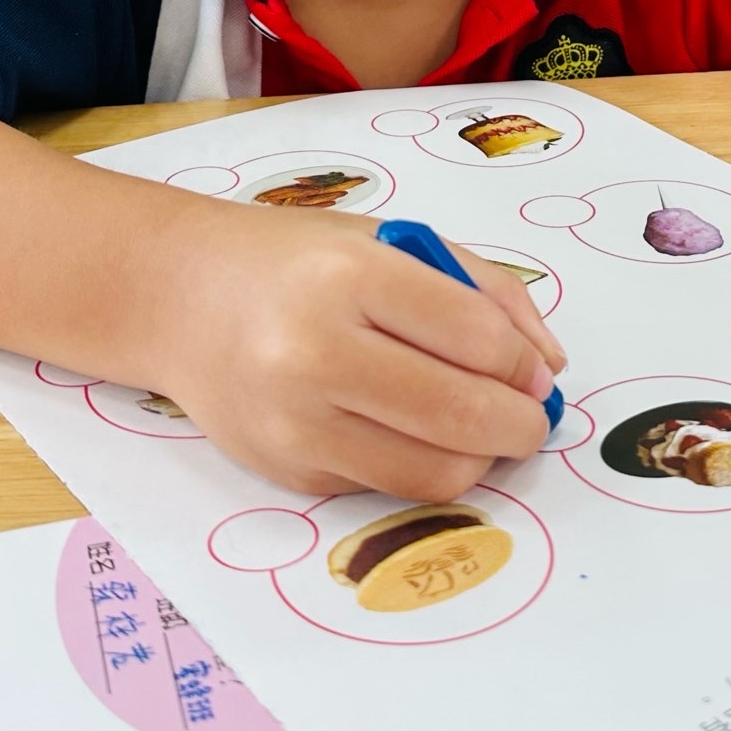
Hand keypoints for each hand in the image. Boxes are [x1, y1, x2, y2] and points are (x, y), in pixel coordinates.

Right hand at [159, 208, 565, 498]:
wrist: (180, 298)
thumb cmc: (296, 261)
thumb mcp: (391, 242)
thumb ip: (484, 291)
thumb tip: (550, 368)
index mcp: (348, 275)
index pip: (477, 338)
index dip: (524, 363)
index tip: (533, 370)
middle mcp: (314, 353)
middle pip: (462, 416)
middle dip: (521, 425)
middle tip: (530, 417)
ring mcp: (295, 423)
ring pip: (433, 474)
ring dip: (479, 459)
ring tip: (478, 428)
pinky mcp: (287, 472)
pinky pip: (387, 488)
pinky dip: (418, 465)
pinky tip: (405, 428)